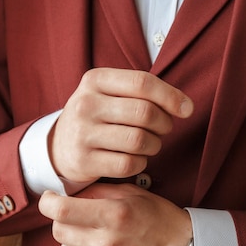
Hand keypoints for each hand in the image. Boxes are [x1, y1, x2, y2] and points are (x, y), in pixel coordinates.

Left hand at [38, 183, 192, 245]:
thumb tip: (68, 193)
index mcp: (113, 215)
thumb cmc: (158, 217)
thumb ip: (98, 191)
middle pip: (59, 231)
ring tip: (94, 236)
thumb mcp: (131, 193)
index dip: (48, 202)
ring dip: (74, 242)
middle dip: (63, 221)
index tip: (51, 199)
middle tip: (78, 217)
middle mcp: (108, 243)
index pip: (61, 210)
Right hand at [50, 68, 193, 183]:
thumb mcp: (110, 93)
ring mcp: (82, 134)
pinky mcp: (84, 161)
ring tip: (150, 144)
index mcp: (95, 80)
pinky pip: (129, 164)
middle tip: (163, 129)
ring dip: (155, 145)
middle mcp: (85, 104)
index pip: (142, 82)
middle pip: (144, 113)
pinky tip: (137, 159)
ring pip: (139, 140)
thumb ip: (144, 92)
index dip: (171, 96)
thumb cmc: (97, 117)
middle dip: (164, 124)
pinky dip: (141, 163)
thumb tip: (186, 107)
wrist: (58, 146)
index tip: (187, 109)